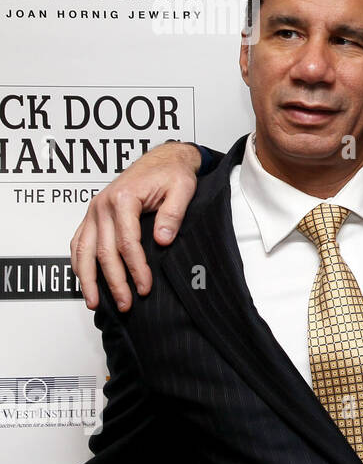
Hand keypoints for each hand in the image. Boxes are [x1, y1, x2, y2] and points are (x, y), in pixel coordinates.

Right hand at [71, 141, 201, 311]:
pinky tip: (84, 280)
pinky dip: (78, 263)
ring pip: (83, 251)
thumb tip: (162, 240)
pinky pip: (78, 242)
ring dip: (88, 279)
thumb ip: (173, 213)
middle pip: (104, 252)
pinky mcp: (93, 215)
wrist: (162, 160)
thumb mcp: (182, 189)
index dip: (136, 268)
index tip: (145, 287)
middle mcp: (102, 205)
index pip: (127, 242)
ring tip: (95, 302)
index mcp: (123, 199)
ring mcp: (94, 211)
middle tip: (126, 304)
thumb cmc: (172, 174)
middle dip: (114, 281)